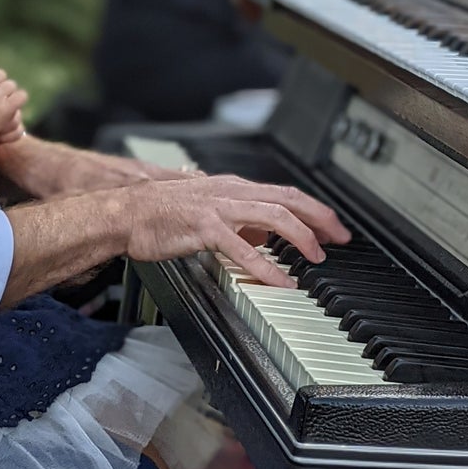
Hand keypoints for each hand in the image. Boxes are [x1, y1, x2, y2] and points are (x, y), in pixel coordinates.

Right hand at [122, 174, 349, 288]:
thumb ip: (238, 222)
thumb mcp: (208, 213)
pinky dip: (267, 266)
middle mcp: (230, 191)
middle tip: (341, 238)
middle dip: (320, 218)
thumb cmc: (160, 214)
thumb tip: (264, 237)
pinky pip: (243, 247)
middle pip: (288, 198)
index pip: (285, 192)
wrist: (126, 213)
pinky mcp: (204, 227)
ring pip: (273, 216)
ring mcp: (219, 207)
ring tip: (317, 257)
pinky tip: (281, 281)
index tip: (334, 227)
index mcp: (233, 187)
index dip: (314, 208)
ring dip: (301, 236)